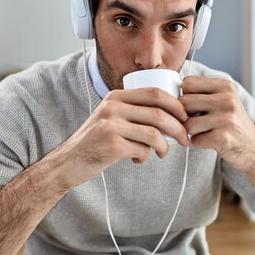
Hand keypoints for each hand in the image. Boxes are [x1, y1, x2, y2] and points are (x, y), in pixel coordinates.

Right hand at [52, 88, 189, 188]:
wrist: (68, 162)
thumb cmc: (96, 141)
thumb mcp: (110, 117)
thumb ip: (133, 111)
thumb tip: (173, 115)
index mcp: (116, 96)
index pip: (155, 93)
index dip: (176, 105)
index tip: (185, 118)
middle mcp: (113, 107)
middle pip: (159, 112)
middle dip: (179, 127)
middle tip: (185, 139)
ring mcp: (111, 125)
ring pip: (154, 133)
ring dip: (165, 146)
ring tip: (163, 153)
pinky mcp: (111, 145)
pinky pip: (142, 150)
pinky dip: (146, 157)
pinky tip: (138, 159)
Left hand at [180, 76, 254, 170]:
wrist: (254, 149)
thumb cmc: (232, 124)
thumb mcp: (224, 100)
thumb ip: (202, 93)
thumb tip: (169, 92)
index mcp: (225, 86)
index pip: (187, 82)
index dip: (184, 95)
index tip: (192, 106)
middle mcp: (227, 99)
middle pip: (184, 102)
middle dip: (185, 115)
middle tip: (196, 121)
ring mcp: (226, 119)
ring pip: (187, 124)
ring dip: (191, 131)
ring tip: (205, 131)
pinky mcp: (223, 138)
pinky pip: (195, 140)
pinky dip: (199, 143)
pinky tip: (211, 141)